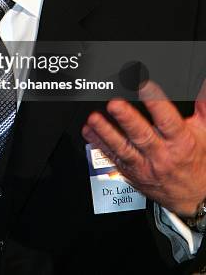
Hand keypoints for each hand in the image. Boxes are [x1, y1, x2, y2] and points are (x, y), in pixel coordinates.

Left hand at [81, 79, 205, 216]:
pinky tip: (89, 131)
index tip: (144, 86)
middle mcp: (162, 156)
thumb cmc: (198, 162)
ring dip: (106, 132)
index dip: (156, 103)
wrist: (194, 199)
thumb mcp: (204, 132)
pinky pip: (113, 158)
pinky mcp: (131, 173)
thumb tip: (202, 84)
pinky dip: (99, 144)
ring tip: (94, 118)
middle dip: (127, 119)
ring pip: (123, 149)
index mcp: (181, 143)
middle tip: (114, 104)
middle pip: (142, 136)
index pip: (168, 121)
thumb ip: (202, 106)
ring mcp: (145, 166)